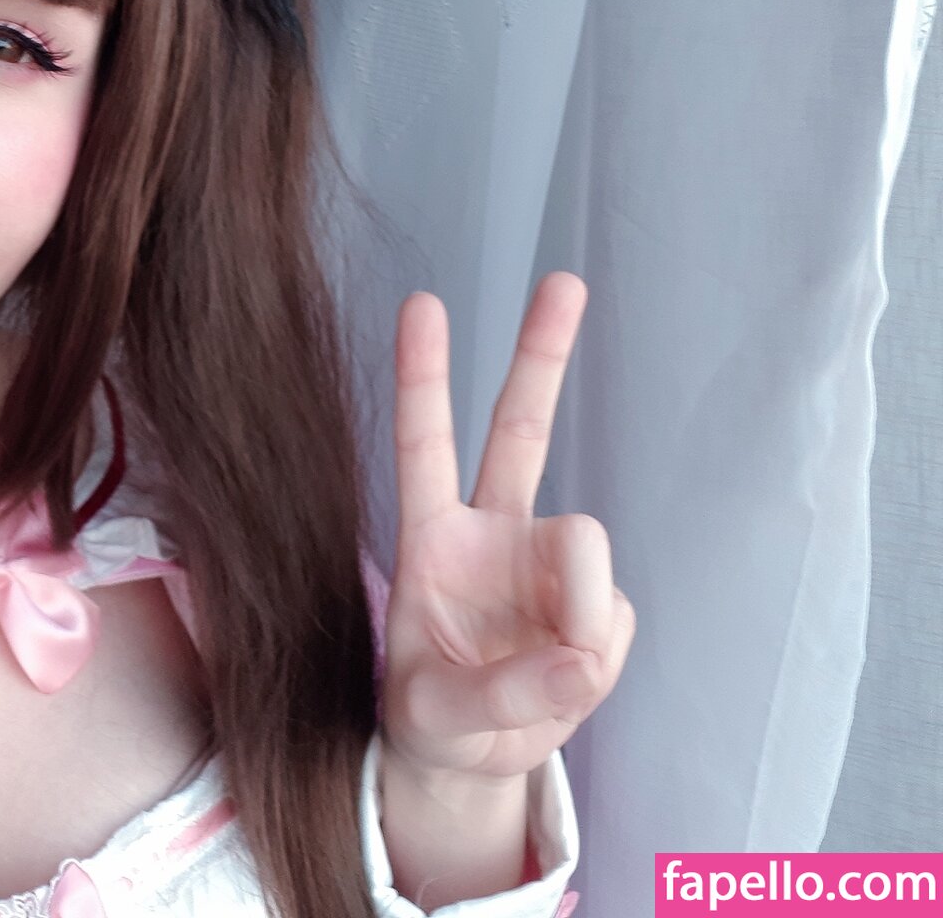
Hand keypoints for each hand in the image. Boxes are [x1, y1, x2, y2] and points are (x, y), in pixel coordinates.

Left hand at [381, 271, 634, 786]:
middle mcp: (492, 532)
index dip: (423, 378)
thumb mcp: (435, 718)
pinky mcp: (595, 601)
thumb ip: (500, 693)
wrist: (474, 755)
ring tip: (541, 675)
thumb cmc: (434, 716)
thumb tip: (582, 658)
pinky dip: (595, 664)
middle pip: (520, 429)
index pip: (423, 446)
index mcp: (429, 539)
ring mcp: (548, 562)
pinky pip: (612, 624)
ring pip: (586, 547)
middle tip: (562, 281)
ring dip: (576, 618)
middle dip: (542, 354)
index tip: (422, 303)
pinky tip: (565, 677)